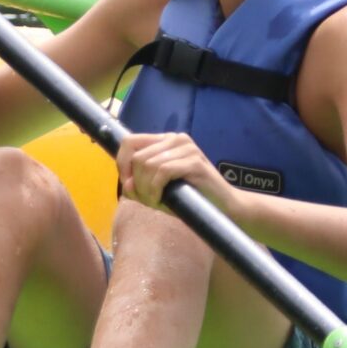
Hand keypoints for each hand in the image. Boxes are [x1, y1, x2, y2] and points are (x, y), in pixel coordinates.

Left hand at [114, 130, 238, 219]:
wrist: (224, 208)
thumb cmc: (189, 199)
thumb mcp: (157, 191)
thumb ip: (138, 186)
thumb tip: (126, 184)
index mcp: (165, 141)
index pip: (130, 141)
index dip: (122, 163)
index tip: (128, 184)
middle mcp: (176, 139)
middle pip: (138, 157)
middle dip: (136, 182)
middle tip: (147, 199)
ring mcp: (187, 148)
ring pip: (148, 164)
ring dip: (146, 188)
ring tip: (155, 201)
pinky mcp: (195, 161)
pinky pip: (162, 172)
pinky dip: (155, 189)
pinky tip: (160, 200)